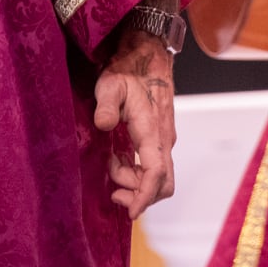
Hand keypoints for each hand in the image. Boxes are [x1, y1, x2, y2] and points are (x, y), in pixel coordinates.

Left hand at [94, 28, 175, 217]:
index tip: (130, 212)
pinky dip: (137, 173)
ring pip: (158, 177)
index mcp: (153, 131)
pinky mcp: (159, 138)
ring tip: (111, 166)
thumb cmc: (128, 69)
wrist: (147, 54)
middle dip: (139, 194)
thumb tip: (104, 125)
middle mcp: (164, 140)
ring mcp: (163, 139)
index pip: (156, 173)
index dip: (144, 196)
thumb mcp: (111, 84)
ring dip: (135, 182)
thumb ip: (107, 105)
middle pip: (163, 183)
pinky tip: (118, 159)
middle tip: (113, 190)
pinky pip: (154, 167)